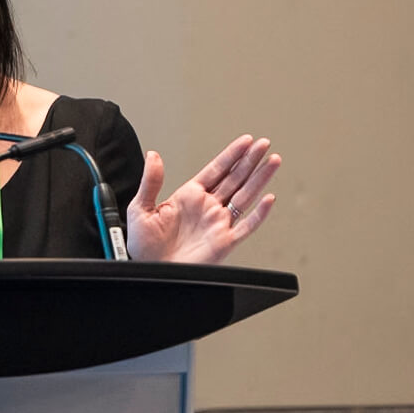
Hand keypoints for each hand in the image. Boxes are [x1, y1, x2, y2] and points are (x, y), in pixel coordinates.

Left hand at [125, 136, 279, 263]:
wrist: (149, 272)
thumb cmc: (144, 246)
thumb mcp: (140, 208)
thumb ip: (150, 181)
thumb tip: (153, 156)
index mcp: (189, 196)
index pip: (216, 170)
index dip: (232, 154)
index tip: (246, 141)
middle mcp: (207, 207)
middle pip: (235, 179)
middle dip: (250, 160)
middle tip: (264, 144)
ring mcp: (218, 223)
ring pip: (245, 197)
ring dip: (259, 179)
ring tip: (273, 161)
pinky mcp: (224, 242)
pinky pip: (246, 226)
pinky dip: (259, 214)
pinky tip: (268, 199)